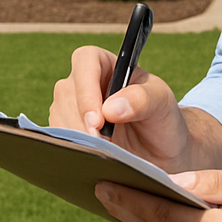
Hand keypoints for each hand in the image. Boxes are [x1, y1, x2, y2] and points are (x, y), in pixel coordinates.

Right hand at [49, 45, 197, 170]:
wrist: (160, 153)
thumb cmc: (162, 119)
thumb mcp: (162, 104)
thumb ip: (141, 100)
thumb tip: (110, 109)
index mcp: (105, 63)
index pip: (85, 61)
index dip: (87, 89)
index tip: (97, 120)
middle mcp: (83, 81)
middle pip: (67, 92)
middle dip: (81, 120)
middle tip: (100, 146)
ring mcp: (71, 106)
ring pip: (59, 116)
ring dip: (75, 137)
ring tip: (99, 156)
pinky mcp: (67, 131)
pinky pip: (59, 138)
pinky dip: (72, 149)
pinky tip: (88, 160)